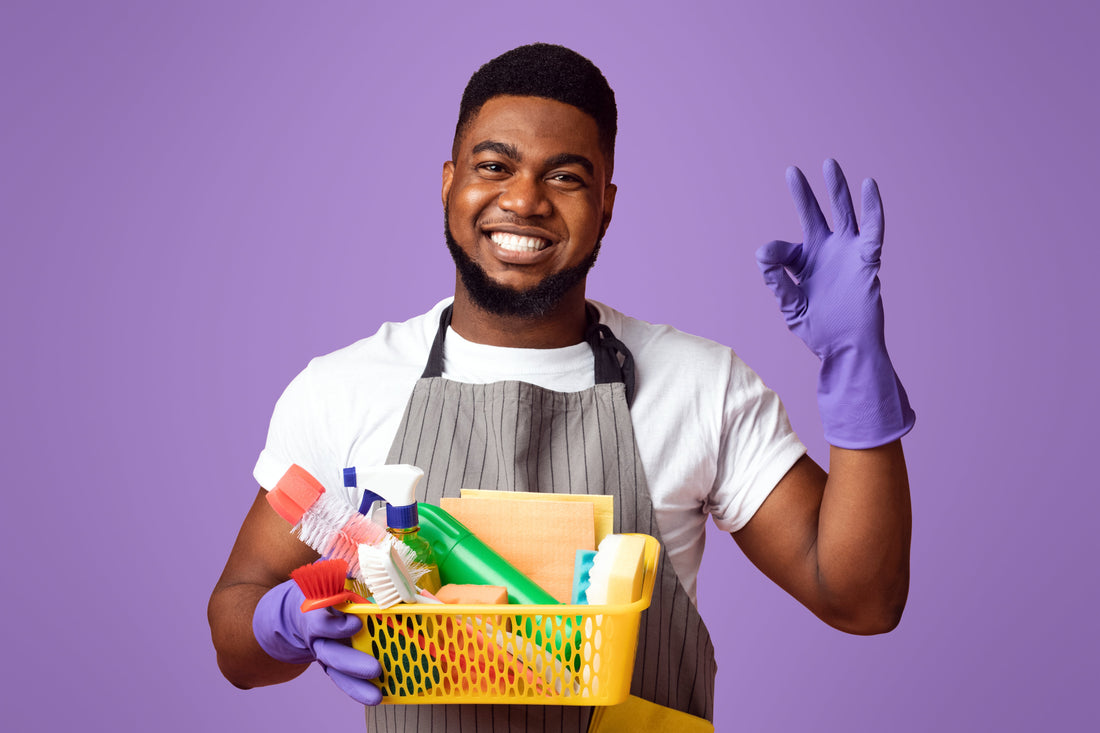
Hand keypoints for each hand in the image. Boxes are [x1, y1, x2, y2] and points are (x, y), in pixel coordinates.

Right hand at [252, 579, 382, 704]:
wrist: (299, 606)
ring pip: (337, 672)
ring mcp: (325, 653)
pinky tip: (380, 696)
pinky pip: (344, 680)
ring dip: (357, 685)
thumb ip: (347, 568)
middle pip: (331, 653)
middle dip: (352, 663)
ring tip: (377, 696)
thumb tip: (373, 559)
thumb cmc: (322, 585)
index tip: (356, 623)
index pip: (321, 621)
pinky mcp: (333, 664)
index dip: (336, 624)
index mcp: (314, 611)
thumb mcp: (330, 572)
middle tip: (375, 669)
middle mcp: (317, 636)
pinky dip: (359, 689)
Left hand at [756, 159, 913, 447]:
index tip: (767, 258)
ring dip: (836, 190)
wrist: (847, 349)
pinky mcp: (866, 260)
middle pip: (814, 216)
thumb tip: (762, 252)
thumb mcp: (791, 307)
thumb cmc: (819, 331)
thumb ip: (776, 280)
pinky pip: (872, 229)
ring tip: (829, 164)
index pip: (783, 248)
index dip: (773, 253)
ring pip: (842, 214)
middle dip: (803, 194)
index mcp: (804, 265)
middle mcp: (825, 253)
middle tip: (792, 172)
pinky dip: (872, 207)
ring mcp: (847, 254)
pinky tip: (869, 185)